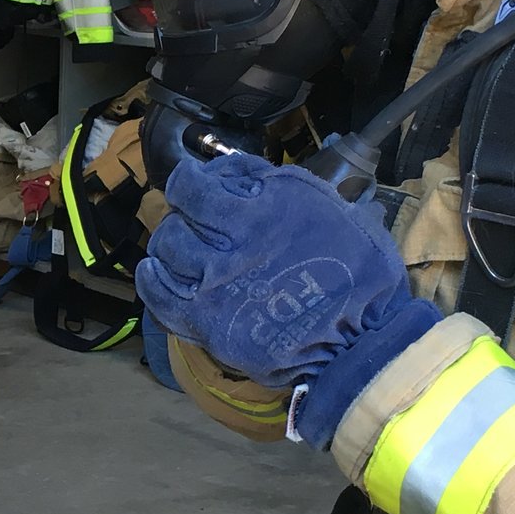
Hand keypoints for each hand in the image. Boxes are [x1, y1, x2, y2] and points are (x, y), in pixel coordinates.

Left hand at [135, 157, 412, 388]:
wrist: (362, 342)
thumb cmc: (360, 272)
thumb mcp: (330, 207)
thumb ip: (280, 186)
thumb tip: (236, 171)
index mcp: (263, 212)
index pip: (194, 185)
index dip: (188, 180)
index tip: (193, 182)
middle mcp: (232, 246)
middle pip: (177, 219)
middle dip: (181, 214)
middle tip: (194, 220)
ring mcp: (216, 287)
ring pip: (166, 253)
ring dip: (169, 245)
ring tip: (180, 245)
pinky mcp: (208, 324)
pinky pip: (161, 297)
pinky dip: (152, 280)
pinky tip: (154, 270)